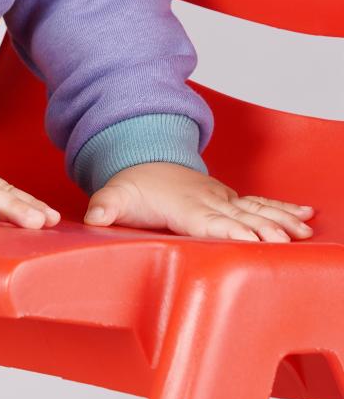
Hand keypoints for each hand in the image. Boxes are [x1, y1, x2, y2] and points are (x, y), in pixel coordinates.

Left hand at [83, 161, 314, 241]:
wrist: (145, 159)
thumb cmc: (133, 186)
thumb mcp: (114, 196)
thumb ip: (104, 207)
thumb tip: (94, 216)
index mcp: (184, 208)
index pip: (209, 222)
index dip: (229, 231)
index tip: (250, 240)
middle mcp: (208, 203)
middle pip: (240, 218)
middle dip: (263, 228)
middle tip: (285, 240)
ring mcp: (222, 200)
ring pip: (255, 210)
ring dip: (280, 220)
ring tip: (302, 230)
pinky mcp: (230, 200)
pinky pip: (260, 204)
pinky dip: (282, 209)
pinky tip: (304, 217)